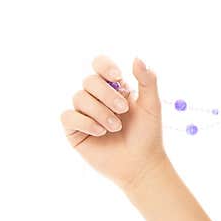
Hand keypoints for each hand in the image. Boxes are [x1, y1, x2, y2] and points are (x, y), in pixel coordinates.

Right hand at [60, 56, 166, 192]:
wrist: (140, 163)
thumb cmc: (147, 134)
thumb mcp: (152, 105)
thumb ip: (147, 80)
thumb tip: (137, 57)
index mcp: (115, 87)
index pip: (100, 65)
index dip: (104, 66)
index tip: (117, 76)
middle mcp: (97, 97)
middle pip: (89, 81)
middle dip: (107, 94)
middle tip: (123, 109)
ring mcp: (84, 113)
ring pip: (79, 98)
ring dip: (100, 112)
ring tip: (115, 127)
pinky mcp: (74, 130)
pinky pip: (68, 116)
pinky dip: (85, 122)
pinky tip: (100, 132)